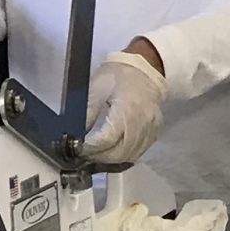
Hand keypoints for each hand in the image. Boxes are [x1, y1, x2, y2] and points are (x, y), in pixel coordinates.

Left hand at [84, 50, 167, 165]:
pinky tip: (110, 155)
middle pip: (119, 153)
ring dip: (109, 161)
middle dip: (97, 158)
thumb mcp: (96, 89)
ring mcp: (150, 130)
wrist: (146, 69)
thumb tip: (75, 137)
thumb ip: (87, 115)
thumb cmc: (118, 76)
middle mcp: (141, 123)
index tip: (77, 148)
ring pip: (128, 157)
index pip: (107, 139)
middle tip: (83, 154)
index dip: (90, 148)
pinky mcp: (153, 133)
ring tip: (94, 156)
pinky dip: (122, 158)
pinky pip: (137, 153)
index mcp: (127, 108)